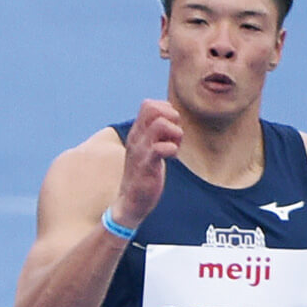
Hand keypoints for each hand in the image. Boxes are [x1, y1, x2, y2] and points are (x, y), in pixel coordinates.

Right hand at [112, 99, 182, 229]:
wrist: (131, 201)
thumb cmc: (144, 174)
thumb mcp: (148, 148)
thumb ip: (156, 133)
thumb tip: (172, 118)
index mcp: (137, 132)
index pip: (148, 104)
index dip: (166, 111)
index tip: (170, 129)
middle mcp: (137, 137)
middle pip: (153, 108)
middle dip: (172, 118)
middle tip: (174, 136)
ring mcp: (141, 151)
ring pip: (160, 125)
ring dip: (175, 134)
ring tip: (174, 147)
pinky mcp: (147, 166)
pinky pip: (160, 148)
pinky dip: (172, 150)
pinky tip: (171, 158)